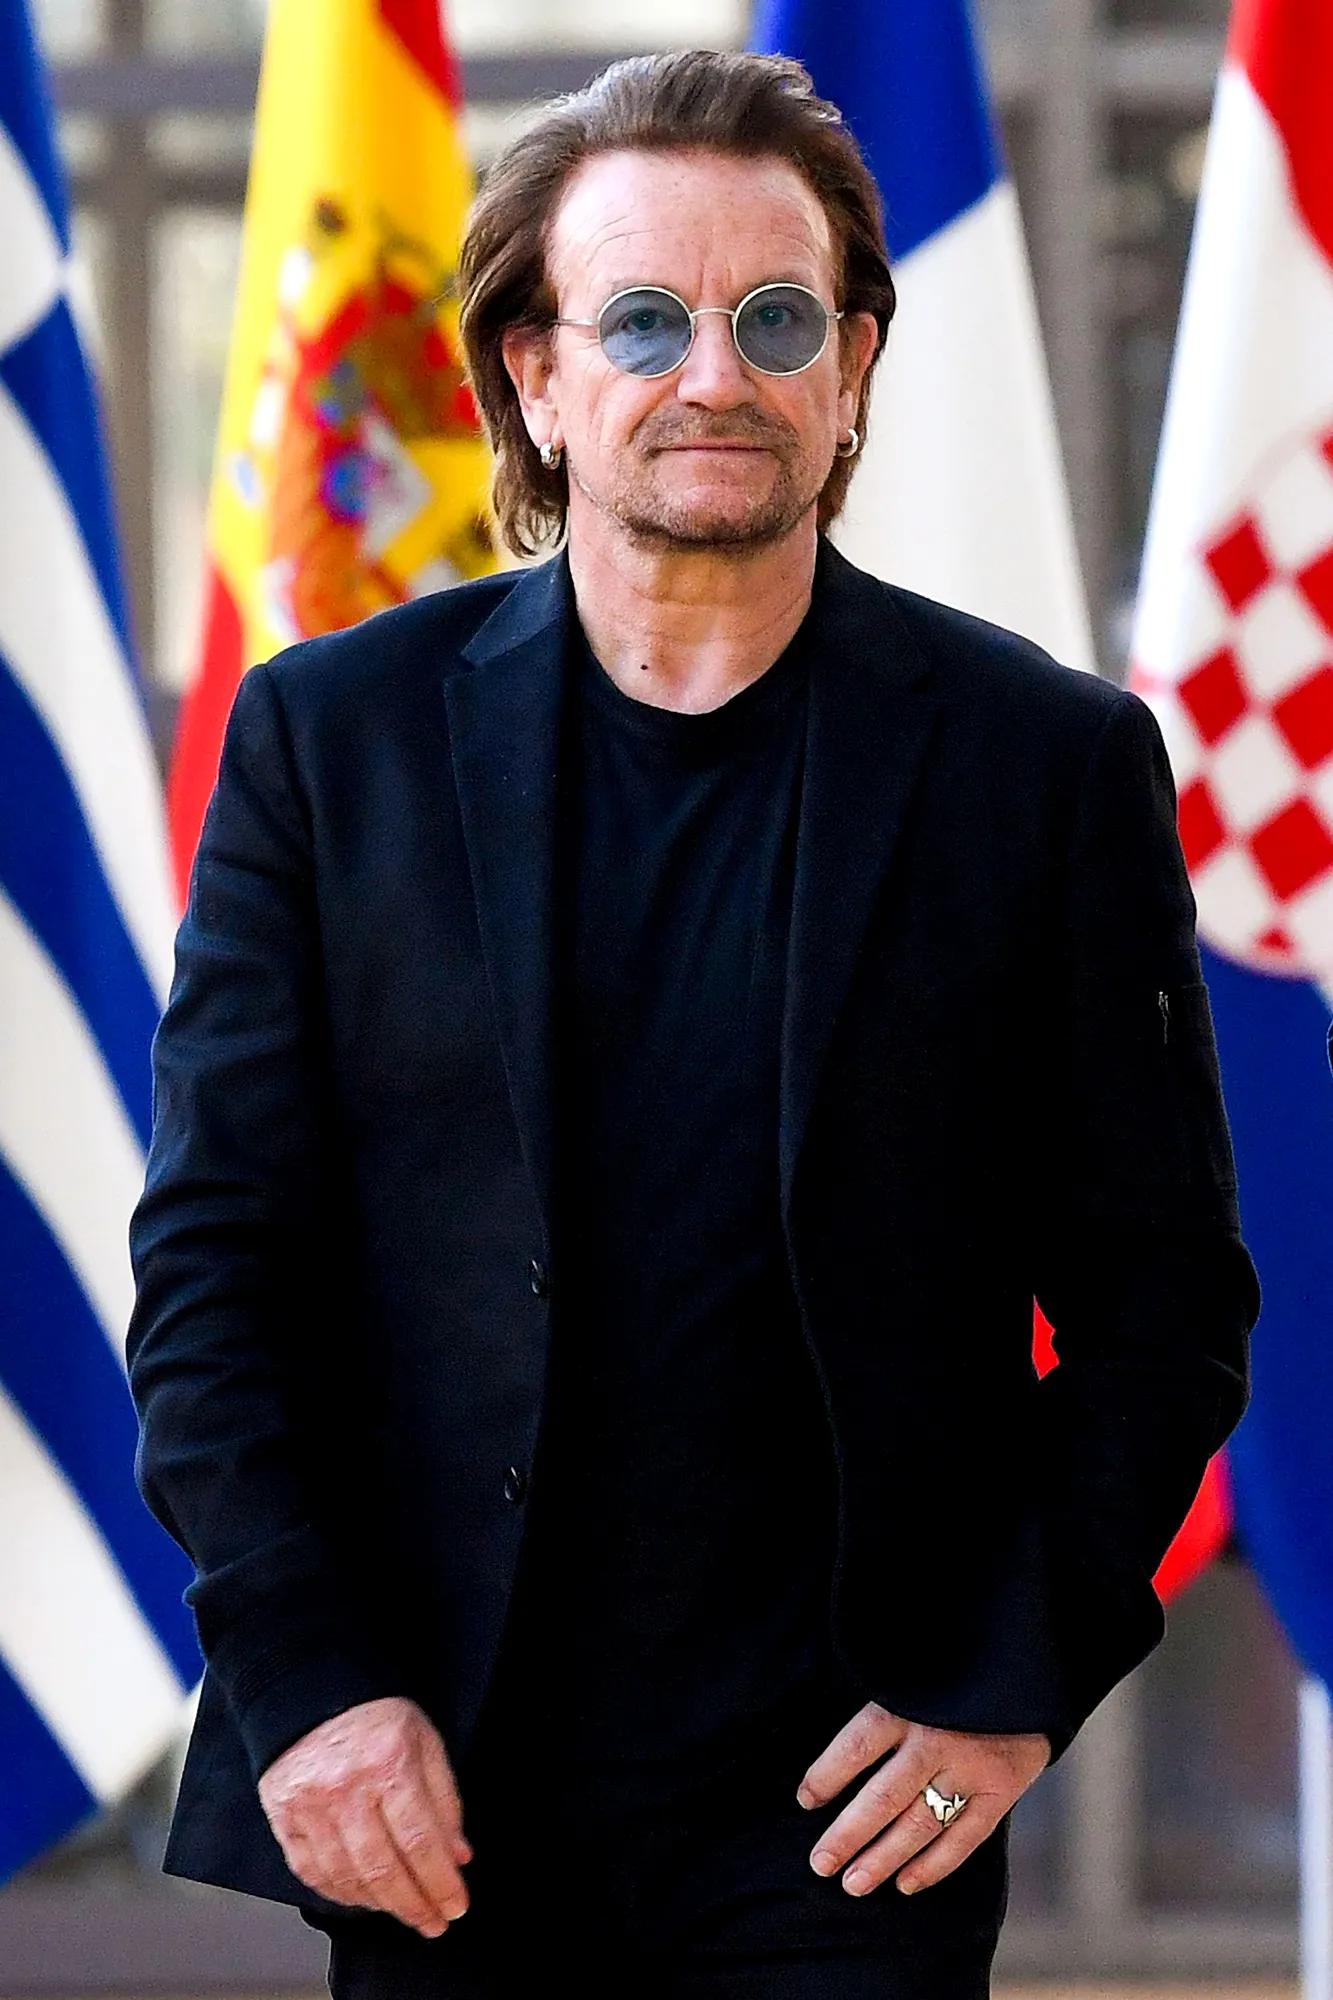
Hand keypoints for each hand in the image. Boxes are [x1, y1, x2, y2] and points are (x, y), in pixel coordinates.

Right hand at [257, 1696, 471, 1935]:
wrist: (312, 1691)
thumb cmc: (375, 1716)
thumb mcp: (424, 1742)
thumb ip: (444, 1800)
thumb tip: (458, 1855)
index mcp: (389, 1763)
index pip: (420, 1841)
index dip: (441, 1883)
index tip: (456, 1906)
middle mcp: (346, 1788)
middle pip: (383, 1868)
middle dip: (414, 1905)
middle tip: (433, 1922)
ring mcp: (310, 1806)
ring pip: (347, 1877)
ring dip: (380, 1904)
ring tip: (403, 1910)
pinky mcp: (284, 1817)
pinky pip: (312, 1872)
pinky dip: (340, 1893)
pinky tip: (363, 1897)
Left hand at [799, 1702, 1048, 1896]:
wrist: (1026, 1676)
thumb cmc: (953, 1677)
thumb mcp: (911, 1677)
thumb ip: (882, 1712)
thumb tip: (836, 1759)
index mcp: (907, 1704)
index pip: (855, 1748)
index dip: (826, 1777)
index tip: (805, 1800)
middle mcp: (936, 1739)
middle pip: (882, 1798)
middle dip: (847, 1835)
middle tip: (820, 1864)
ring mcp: (971, 1768)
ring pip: (918, 1825)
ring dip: (883, 1859)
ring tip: (853, 1884)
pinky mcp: (1001, 1791)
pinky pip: (963, 1839)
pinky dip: (934, 1866)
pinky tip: (905, 1884)